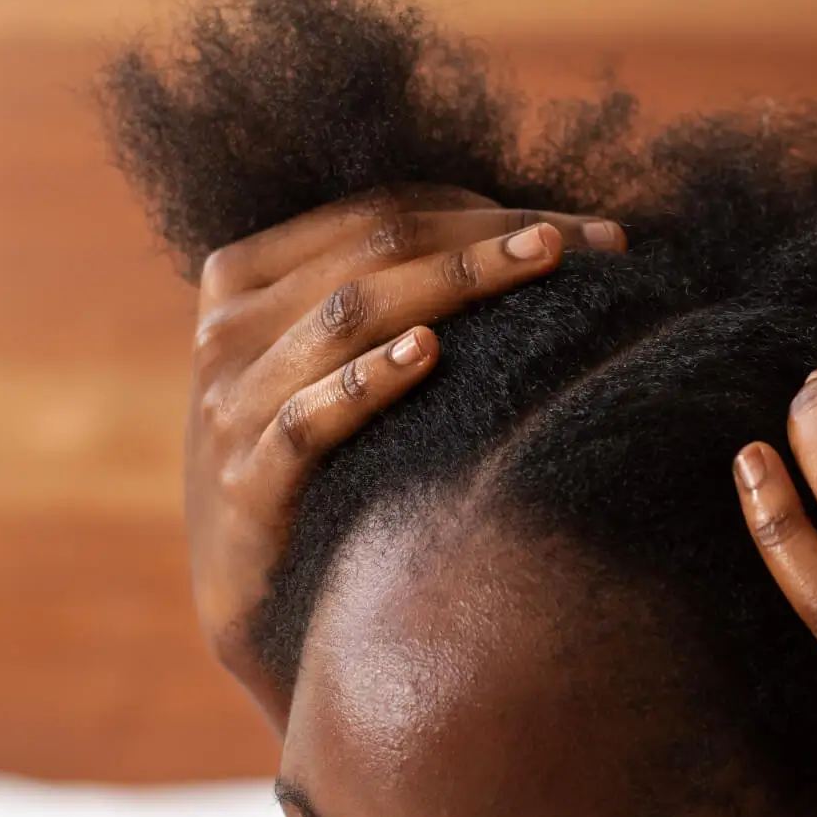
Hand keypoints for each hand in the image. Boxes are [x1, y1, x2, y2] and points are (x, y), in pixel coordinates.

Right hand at [188, 186, 623, 728]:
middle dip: (489, 239)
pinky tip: (432, 356)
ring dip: (454, 282)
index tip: (589, 235)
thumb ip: (404, 295)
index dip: (487, 211)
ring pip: (349, 313)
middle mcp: (228, 329)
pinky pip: (307, 418)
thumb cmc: (328, 466)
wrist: (262, 604)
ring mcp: (228, 405)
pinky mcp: (244, 482)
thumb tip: (552, 236)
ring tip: (539, 266)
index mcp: (245, 276)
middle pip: (375, 250)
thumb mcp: (338, 364)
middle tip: (584, 243)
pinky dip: (369, 381)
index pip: (381, 214)